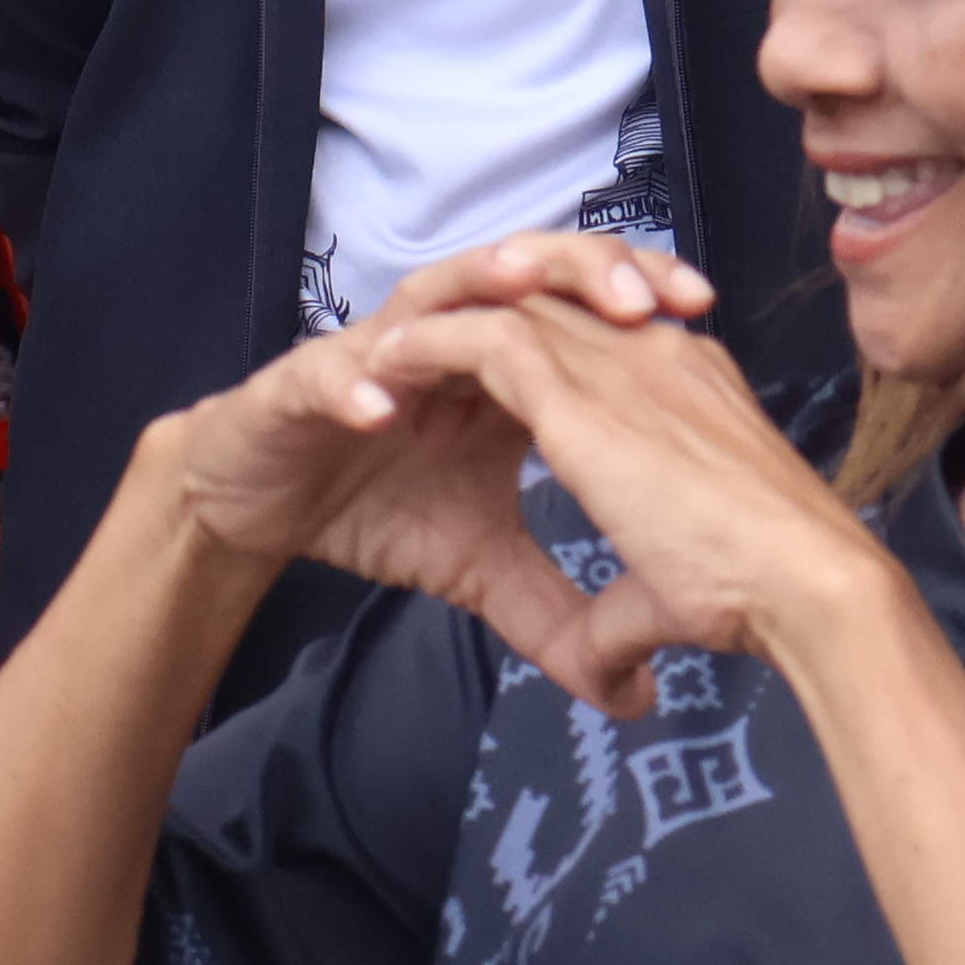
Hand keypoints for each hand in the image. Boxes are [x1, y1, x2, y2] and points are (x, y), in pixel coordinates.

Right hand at [152, 236, 719, 676]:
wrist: (264, 502)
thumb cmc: (377, 508)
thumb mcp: (481, 569)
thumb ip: (556, 615)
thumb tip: (634, 692)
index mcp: (505, 371)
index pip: (583, 313)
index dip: (641, 301)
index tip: (701, 313)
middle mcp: (451, 339)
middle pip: (530, 274)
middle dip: (586, 271)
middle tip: (642, 298)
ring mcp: (379, 348)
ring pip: (439, 291)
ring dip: (481, 290)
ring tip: (526, 296)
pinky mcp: (306, 380)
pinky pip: (334, 372)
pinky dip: (359, 384)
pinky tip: (384, 407)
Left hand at [354, 282, 893, 715]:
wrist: (807, 584)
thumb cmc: (762, 595)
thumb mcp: (669, 603)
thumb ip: (623, 629)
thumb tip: (614, 689)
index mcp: (690, 388)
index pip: (601, 338)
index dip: (539, 350)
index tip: (485, 383)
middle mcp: (657, 357)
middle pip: (553, 303)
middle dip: (483, 316)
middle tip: (419, 348)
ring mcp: (621, 366)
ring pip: (513, 306)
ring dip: (444, 324)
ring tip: (387, 353)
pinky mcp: (581, 396)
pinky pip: (485, 339)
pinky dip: (431, 349)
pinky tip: (389, 369)